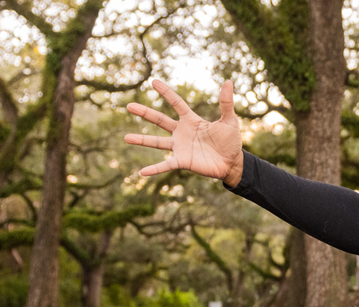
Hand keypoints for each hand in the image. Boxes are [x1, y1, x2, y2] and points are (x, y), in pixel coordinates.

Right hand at [124, 79, 243, 184]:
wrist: (233, 162)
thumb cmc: (230, 141)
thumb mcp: (229, 120)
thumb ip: (226, 103)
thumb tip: (228, 82)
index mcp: (191, 120)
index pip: (176, 103)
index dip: (166, 93)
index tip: (153, 82)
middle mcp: (182, 132)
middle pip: (160, 120)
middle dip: (145, 113)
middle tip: (129, 106)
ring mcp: (180, 147)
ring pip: (157, 142)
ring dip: (142, 140)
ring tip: (126, 138)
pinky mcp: (182, 161)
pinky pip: (166, 165)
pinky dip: (154, 169)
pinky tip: (142, 173)